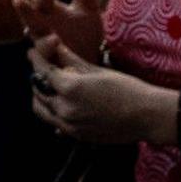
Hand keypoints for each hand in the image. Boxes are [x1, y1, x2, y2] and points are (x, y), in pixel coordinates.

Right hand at [14, 0, 106, 61]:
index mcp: (47, 11)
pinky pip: (48, 66)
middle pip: (29, 18)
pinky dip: (54, 64)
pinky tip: (61, 62)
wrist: (92, 60)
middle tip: (19, 0)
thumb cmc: (84, 31)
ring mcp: (44, 50)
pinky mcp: (50, 68)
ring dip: (45, 43)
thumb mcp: (87, 11)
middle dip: (25, 11)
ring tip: (55, 40)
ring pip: (38, 46)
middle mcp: (41, 29)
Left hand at [28, 34, 166, 144]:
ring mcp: (70, 126)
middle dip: (37, 76)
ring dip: (41, 96)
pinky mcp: (77, 136)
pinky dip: (53, 111)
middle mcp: (65, 109)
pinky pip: (55, 122)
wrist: (147, 117)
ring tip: (52, 85)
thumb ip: (70, 59)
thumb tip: (54, 45)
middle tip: (45, 66)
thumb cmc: (127, 89)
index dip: (36, 58)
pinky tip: (64, 102)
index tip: (33, 50)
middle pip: (37, 90)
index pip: (42, 70)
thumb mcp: (96, 70)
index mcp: (70, 89)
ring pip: (41, 110)